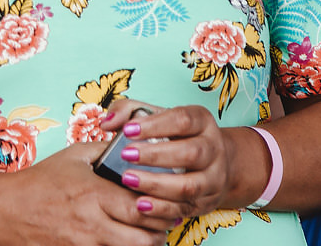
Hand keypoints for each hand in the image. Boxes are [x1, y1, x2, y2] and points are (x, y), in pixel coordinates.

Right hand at [0, 142, 184, 245]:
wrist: (7, 210)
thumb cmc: (40, 182)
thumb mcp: (72, 156)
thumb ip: (105, 150)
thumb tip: (133, 144)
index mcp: (94, 194)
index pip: (142, 207)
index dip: (161, 207)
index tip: (166, 200)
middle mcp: (93, 223)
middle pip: (144, 238)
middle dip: (159, 230)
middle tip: (164, 219)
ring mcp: (86, 244)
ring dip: (144, 242)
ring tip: (145, 231)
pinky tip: (122, 238)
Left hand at [100, 101, 232, 219]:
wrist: (212, 161)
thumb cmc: (175, 134)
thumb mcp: (156, 115)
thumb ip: (128, 111)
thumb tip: (107, 123)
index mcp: (201, 121)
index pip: (183, 120)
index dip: (155, 125)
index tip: (128, 130)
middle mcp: (213, 149)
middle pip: (191, 153)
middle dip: (156, 155)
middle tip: (126, 155)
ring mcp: (213, 178)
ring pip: (190, 186)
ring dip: (157, 185)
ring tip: (128, 180)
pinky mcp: (207, 202)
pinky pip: (186, 209)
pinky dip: (162, 209)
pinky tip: (141, 204)